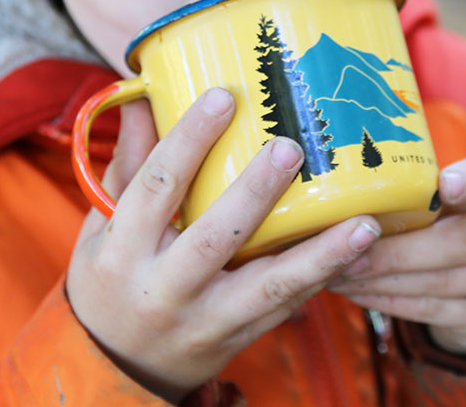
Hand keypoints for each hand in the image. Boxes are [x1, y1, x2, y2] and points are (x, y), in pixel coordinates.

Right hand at [66, 88, 381, 401]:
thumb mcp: (102, 228)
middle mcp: (165, 287)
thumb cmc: (111, 280)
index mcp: (123, 250)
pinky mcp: (239, 337)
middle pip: (215, 236)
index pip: (156, 187)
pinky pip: (285, 306)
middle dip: (256, 191)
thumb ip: (129, 165)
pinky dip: (322, 278)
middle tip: (291, 147)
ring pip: (268, 284)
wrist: (117, 368)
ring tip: (363, 223)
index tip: (223, 97)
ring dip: (320, 254)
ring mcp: (206, 318)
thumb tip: (140, 100)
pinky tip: (358, 251)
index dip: (189, 140)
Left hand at [327, 152, 465, 355]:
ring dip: (384, 280)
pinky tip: (358, 293)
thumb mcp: (444, 201)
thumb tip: (340, 185)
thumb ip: (414, 189)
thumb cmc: (448, 226)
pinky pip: (434, 310)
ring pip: (441, 281)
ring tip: (340, 274)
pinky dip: (390, 302)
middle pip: (457, 241)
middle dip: (396, 251)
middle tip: (347, 251)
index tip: (445, 184)